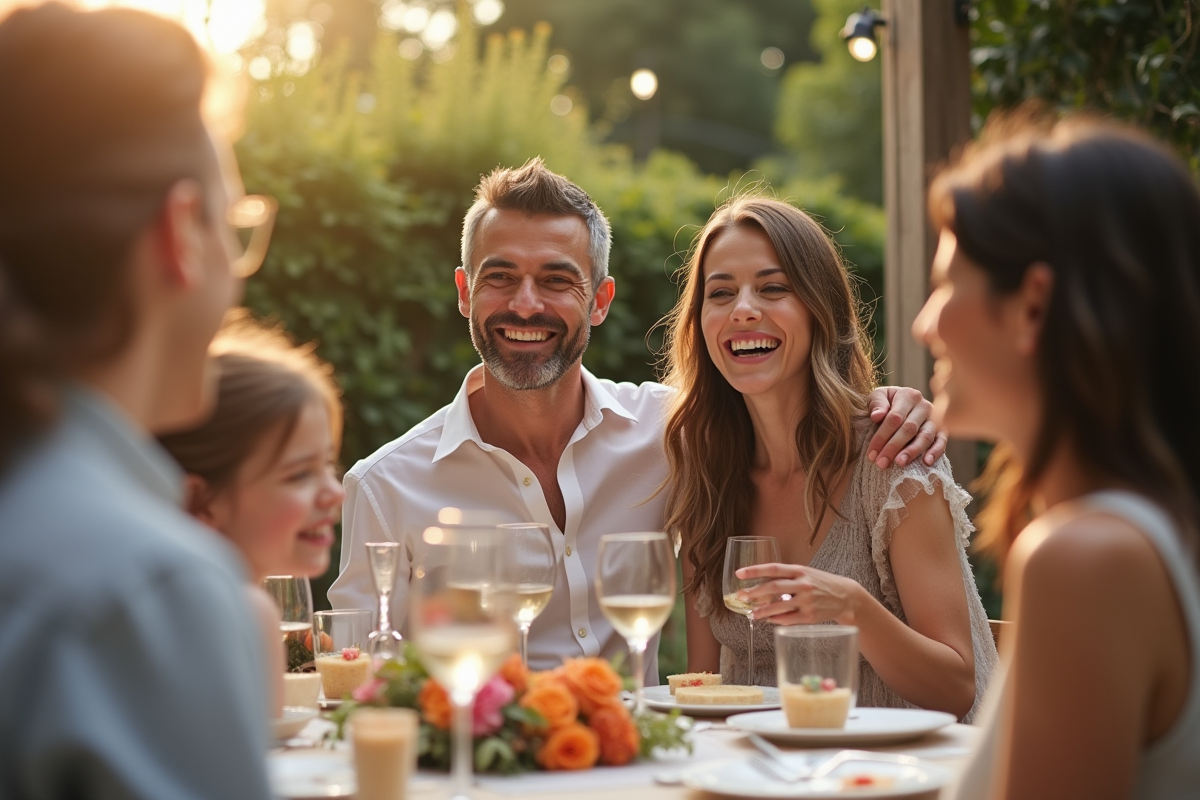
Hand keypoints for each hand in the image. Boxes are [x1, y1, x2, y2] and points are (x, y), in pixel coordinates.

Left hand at [734, 563, 862, 625]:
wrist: (846, 596)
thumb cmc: (820, 583)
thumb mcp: (805, 573)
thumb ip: (786, 577)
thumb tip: (761, 585)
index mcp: (800, 570)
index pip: (773, 568)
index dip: (755, 570)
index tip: (739, 573)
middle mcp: (803, 584)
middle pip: (774, 588)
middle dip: (754, 592)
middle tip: (741, 596)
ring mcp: (807, 601)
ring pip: (779, 607)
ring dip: (762, 611)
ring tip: (751, 613)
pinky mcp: (810, 616)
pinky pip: (788, 619)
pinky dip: (775, 620)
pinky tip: (768, 619)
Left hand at [865, 386, 946, 468]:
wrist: (900, 402)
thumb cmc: (886, 402)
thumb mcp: (877, 397)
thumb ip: (876, 404)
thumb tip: (876, 416)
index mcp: (908, 396)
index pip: (894, 418)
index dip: (881, 436)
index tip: (871, 454)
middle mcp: (924, 406)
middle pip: (909, 429)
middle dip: (893, 447)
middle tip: (882, 463)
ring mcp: (935, 419)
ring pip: (925, 436)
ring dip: (912, 452)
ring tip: (900, 463)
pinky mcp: (942, 431)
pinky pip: (941, 442)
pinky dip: (935, 452)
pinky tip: (926, 463)